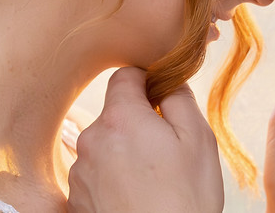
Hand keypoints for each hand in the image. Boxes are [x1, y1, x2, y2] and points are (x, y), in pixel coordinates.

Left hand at [67, 67, 223, 211]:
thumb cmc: (185, 199)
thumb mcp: (199, 140)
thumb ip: (180, 99)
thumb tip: (168, 82)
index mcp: (121, 118)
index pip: (125, 76)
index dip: (147, 83)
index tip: (163, 100)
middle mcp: (91, 140)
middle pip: (115, 114)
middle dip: (139, 124)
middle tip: (167, 151)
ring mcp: (80, 172)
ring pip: (105, 145)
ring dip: (125, 153)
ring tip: (153, 181)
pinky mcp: (75, 199)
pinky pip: (96, 174)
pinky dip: (113, 180)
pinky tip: (136, 197)